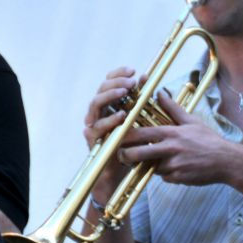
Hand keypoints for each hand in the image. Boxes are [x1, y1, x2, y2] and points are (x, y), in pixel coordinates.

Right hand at [82, 67, 140, 199]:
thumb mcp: (140, 121)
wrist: (123, 173)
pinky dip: (110, 119)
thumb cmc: (133, 145)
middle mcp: (99, 112)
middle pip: (101, 89)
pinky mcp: (92, 139)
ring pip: (95, 104)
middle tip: (131, 80)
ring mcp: (94, 125)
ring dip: (111, 95)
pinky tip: (122, 115)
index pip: (110, 83)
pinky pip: (98, 127)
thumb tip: (150, 82)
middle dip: (116, 82)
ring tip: (125, 90)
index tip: (134, 70)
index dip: (119, 74)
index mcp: (110, 105)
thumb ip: (142, 102)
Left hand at [117, 92, 235, 186]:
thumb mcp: (191, 121)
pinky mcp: (177, 178)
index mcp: (171, 133)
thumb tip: (160, 93)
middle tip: (122, 155)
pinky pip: (163, 177)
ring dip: (148, 165)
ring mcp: (173, 165)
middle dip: (125, 155)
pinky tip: (175, 168)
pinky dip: (165, 174)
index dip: (124, 136)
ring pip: (149, 167)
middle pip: (137, 154)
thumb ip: (172, 108)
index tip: (116, 136)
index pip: (139, 134)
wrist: (227, 161)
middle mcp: (170, 149)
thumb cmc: (209, 140)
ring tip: (154, 160)